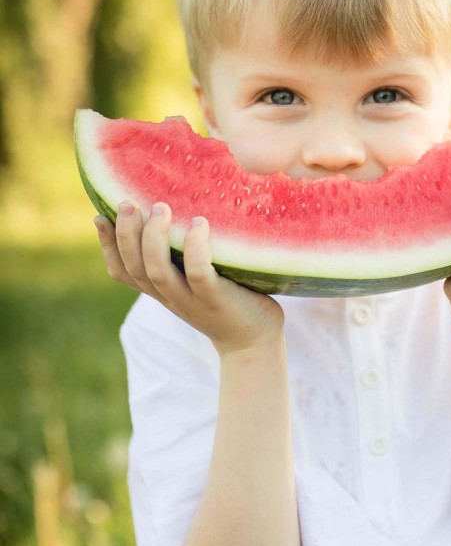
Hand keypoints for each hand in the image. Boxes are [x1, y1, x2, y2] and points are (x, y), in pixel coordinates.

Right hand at [95, 201, 284, 354]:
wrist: (254, 342)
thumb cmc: (230, 302)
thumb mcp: (198, 282)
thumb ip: (184, 258)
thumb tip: (183, 214)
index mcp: (162, 291)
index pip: (122, 272)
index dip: (107, 246)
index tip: (100, 216)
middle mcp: (170, 297)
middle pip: (134, 268)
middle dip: (126, 234)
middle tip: (129, 203)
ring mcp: (191, 300)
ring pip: (157, 271)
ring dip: (153, 238)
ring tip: (160, 208)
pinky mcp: (215, 299)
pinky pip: (197, 273)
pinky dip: (195, 248)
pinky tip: (200, 224)